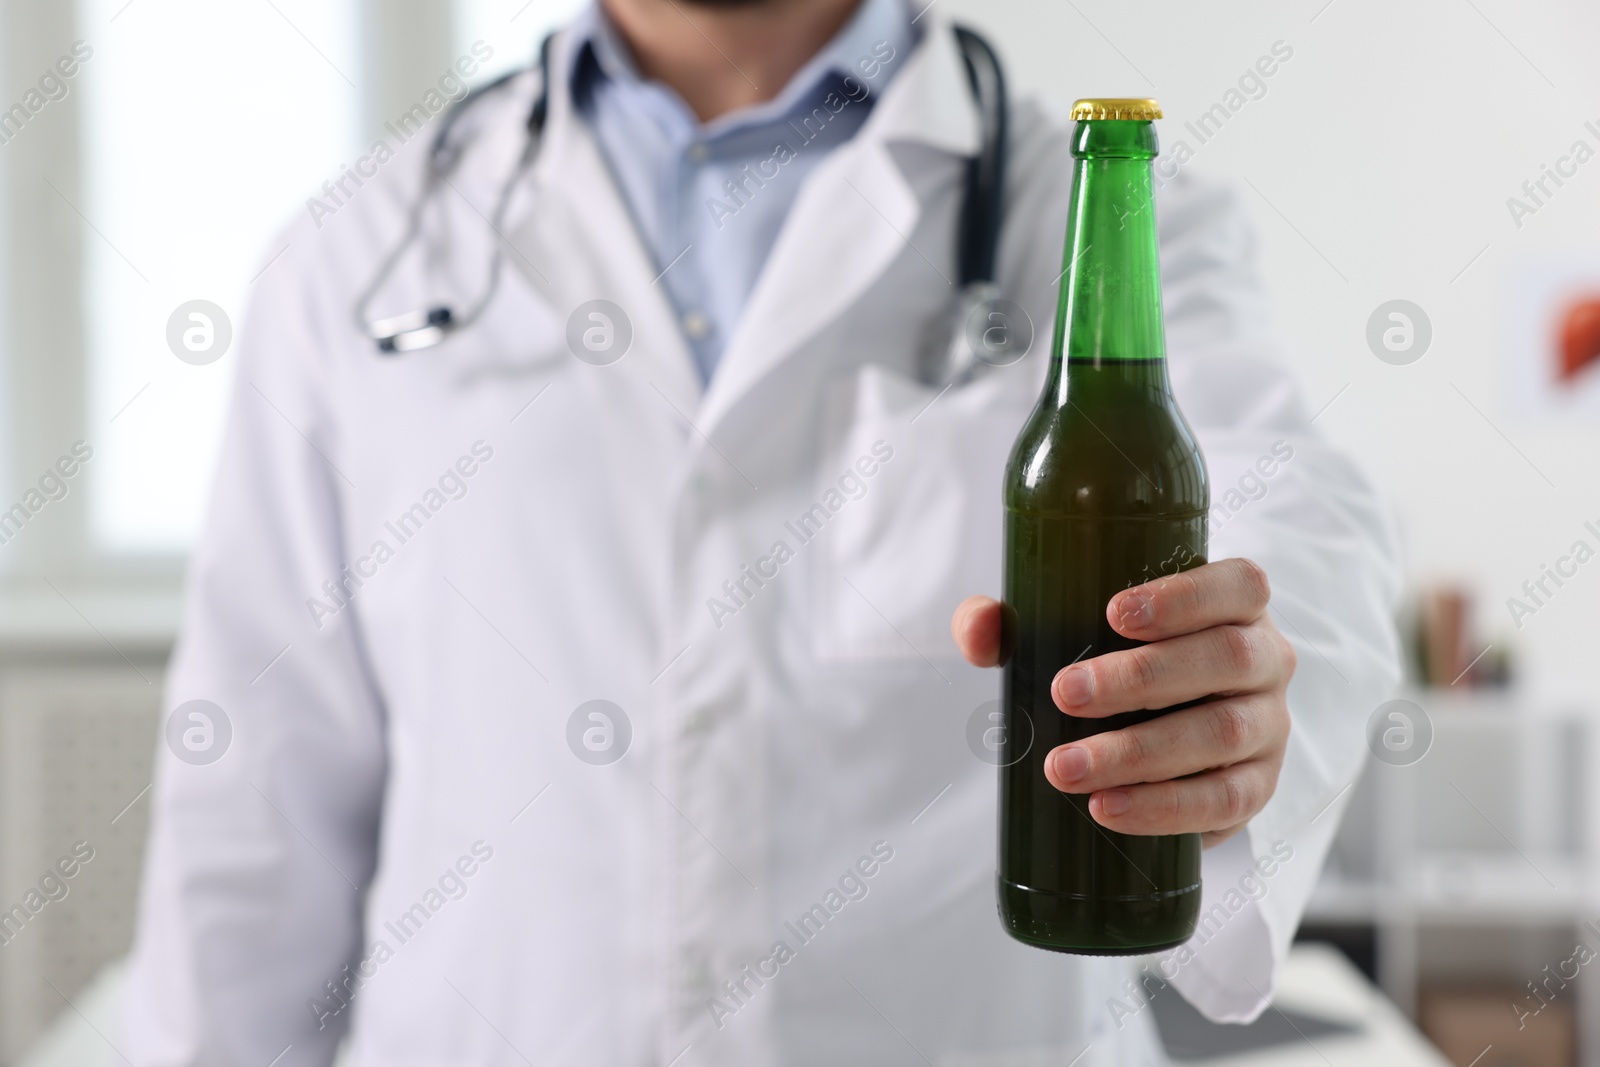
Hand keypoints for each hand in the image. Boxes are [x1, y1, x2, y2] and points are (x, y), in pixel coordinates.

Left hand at [950, 558, 1293, 846]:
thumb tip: (980, 630)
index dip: (1185, 596)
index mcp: (1236, 605)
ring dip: (1139, 753)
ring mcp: (1270, 725)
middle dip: (1140, 678)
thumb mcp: (1068, 630)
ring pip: (1222, 733)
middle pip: (1224, 659)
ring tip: (1067, 769)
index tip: (1114, 613)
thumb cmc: (1114, 662)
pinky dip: (1167, 809)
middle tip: (1065, 695)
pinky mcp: (1258, 787)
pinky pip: (1226, 800)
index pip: (1239, 585)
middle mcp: (1265, 659)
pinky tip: (1110, 809)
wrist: (1159, 735)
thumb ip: (1013, 622)